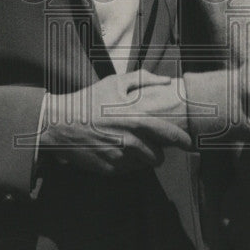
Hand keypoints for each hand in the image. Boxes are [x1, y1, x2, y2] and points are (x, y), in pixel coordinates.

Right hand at [41, 71, 191, 175]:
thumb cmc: (90, 100)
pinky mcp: (109, 169)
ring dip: (143, 159)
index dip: (182, 140)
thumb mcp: (115, 82)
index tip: (188, 143)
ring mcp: (119, 157)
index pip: (168, 134)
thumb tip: (167, 80)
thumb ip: (143, 79)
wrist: (61, 123)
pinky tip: (118, 151)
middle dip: (160, 153)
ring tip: (134, 148)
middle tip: (155, 147)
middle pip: (158, 156)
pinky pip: (127, 170)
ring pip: (143, 165)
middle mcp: (130, 140)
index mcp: (136, 119)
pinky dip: (127, 164)